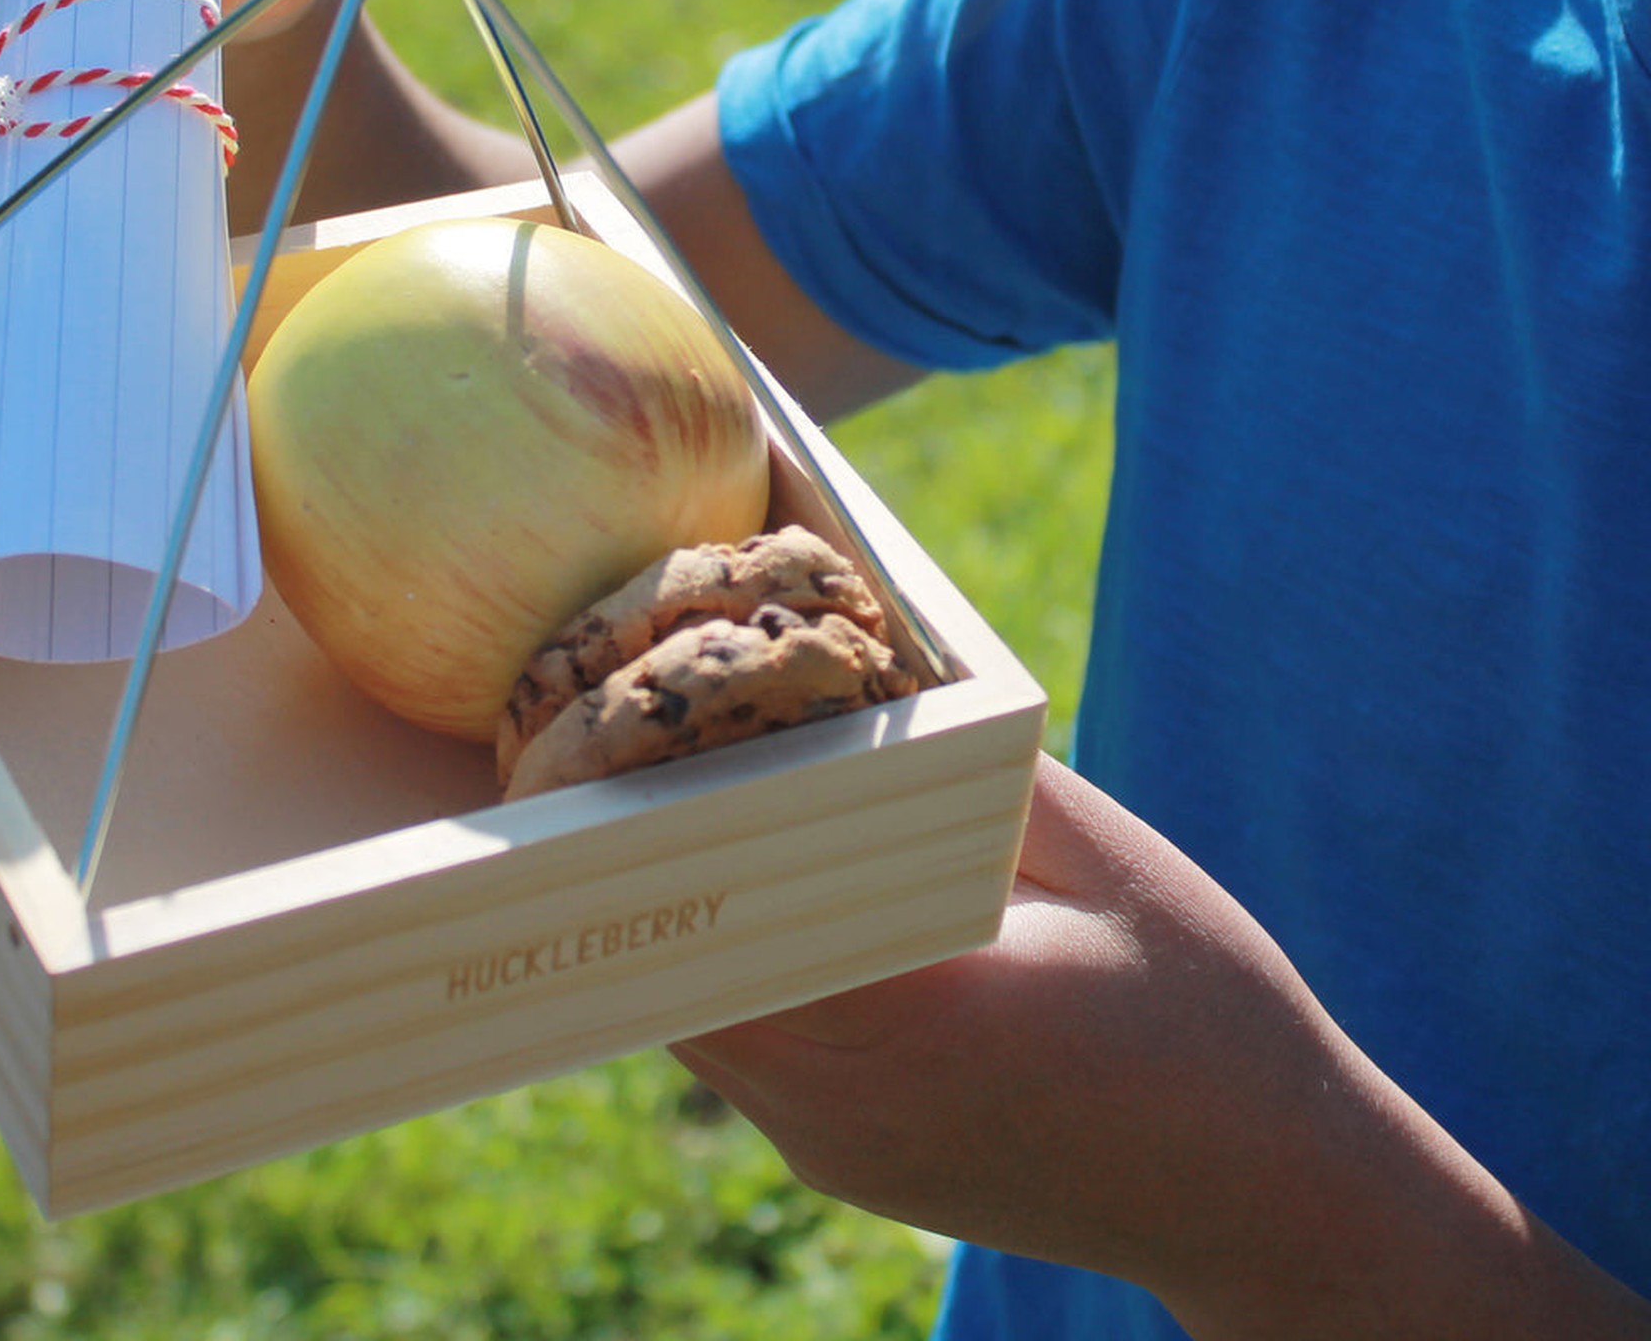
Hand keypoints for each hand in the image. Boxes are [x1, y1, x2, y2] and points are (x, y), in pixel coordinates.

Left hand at [673, 754, 1627, 1336]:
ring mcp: (831, 1145)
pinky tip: (740, 882)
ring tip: (650, 792)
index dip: (643, 814)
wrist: (1271, 1198)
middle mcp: (837, 1101)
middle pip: (663, 957)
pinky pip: (734, 1041)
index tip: (607, 722)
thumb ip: (973, 768)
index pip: (713, 907)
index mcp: (903, 1018)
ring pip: (681, 1005)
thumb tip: (868, 672)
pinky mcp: (841, 1159)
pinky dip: (719, 956)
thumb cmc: (1206, 1013)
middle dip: (629, 849)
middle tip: (598, 735)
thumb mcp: (1103, 858)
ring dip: (668, 904)